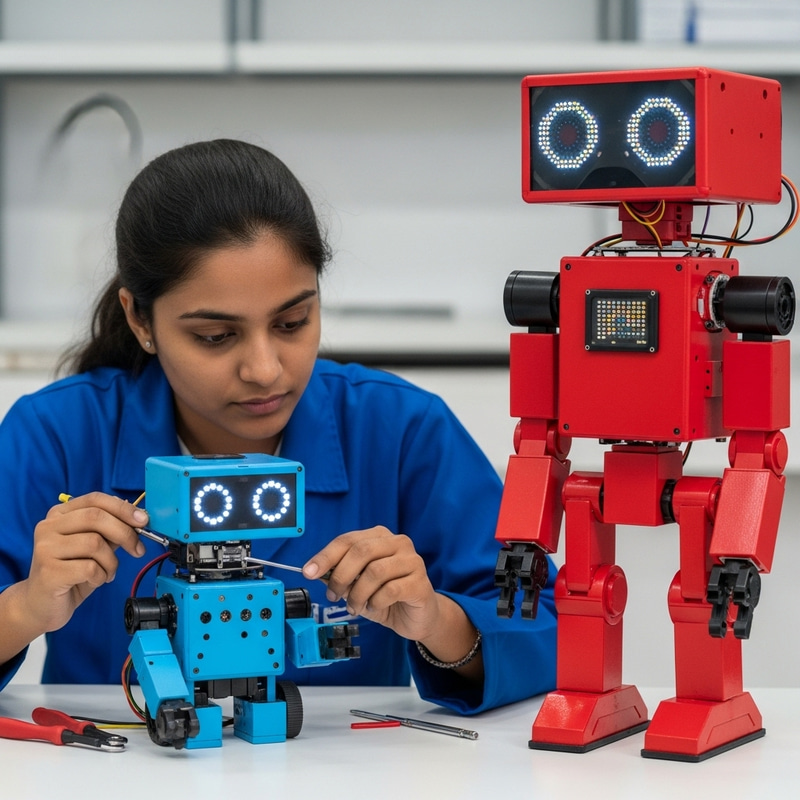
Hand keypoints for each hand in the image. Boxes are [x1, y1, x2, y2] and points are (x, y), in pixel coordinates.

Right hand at [23, 492, 148, 633]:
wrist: (41, 606)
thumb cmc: (72, 573)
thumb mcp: (94, 548)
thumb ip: (110, 531)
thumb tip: (138, 518)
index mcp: (60, 514)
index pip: (95, 499)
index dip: (123, 508)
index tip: (143, 520)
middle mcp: (48, 527)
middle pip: (96, 518)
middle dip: (125, 533)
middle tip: (138, 550)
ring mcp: (45, 548)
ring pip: (95, 543)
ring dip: (112, 561)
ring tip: (107, 572)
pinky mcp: (48, 571)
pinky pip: (90, 568)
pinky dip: (101, 576)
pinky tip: (95, 581)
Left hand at [302, 526, 441, 641]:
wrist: (417, 617)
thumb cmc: (386, 597)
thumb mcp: (357, 584)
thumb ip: (340, 574)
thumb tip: (315, 571)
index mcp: (380, 537)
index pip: (348, 540)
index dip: (326, 555)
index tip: (309, 572)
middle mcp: (398, 543)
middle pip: (361, 551)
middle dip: (341, 576)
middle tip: (332, 595)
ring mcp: (412, 561)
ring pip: (375, 572)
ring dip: (357, 594)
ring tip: (354, 607)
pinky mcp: (420, 582)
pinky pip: (390, 590)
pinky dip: (375, 602)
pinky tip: (373, 607)